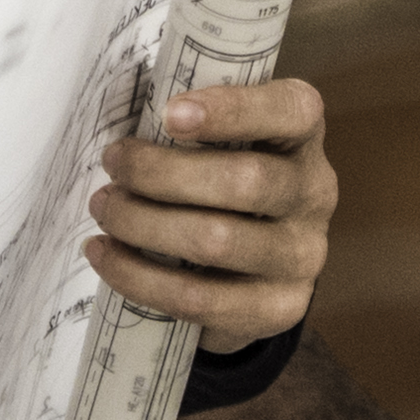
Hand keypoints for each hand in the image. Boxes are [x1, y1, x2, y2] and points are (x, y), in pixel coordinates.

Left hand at [87, 76, 332, 338]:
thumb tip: (113, 111)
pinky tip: (105, 256)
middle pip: (245, 182)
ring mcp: (303, 256)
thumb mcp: (220, 140)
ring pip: (217, 242)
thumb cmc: (219, 178)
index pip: (288, 112)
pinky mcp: (279, 308)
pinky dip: (139, 277)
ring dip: (143, 224)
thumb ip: (188, 121)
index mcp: (302, 135)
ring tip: (104, 209)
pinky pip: (200, 298)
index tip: (168, 113)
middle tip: (112, 163)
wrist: (251, 266)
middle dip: (161, 173)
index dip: (232, 110)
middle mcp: (315, 193)